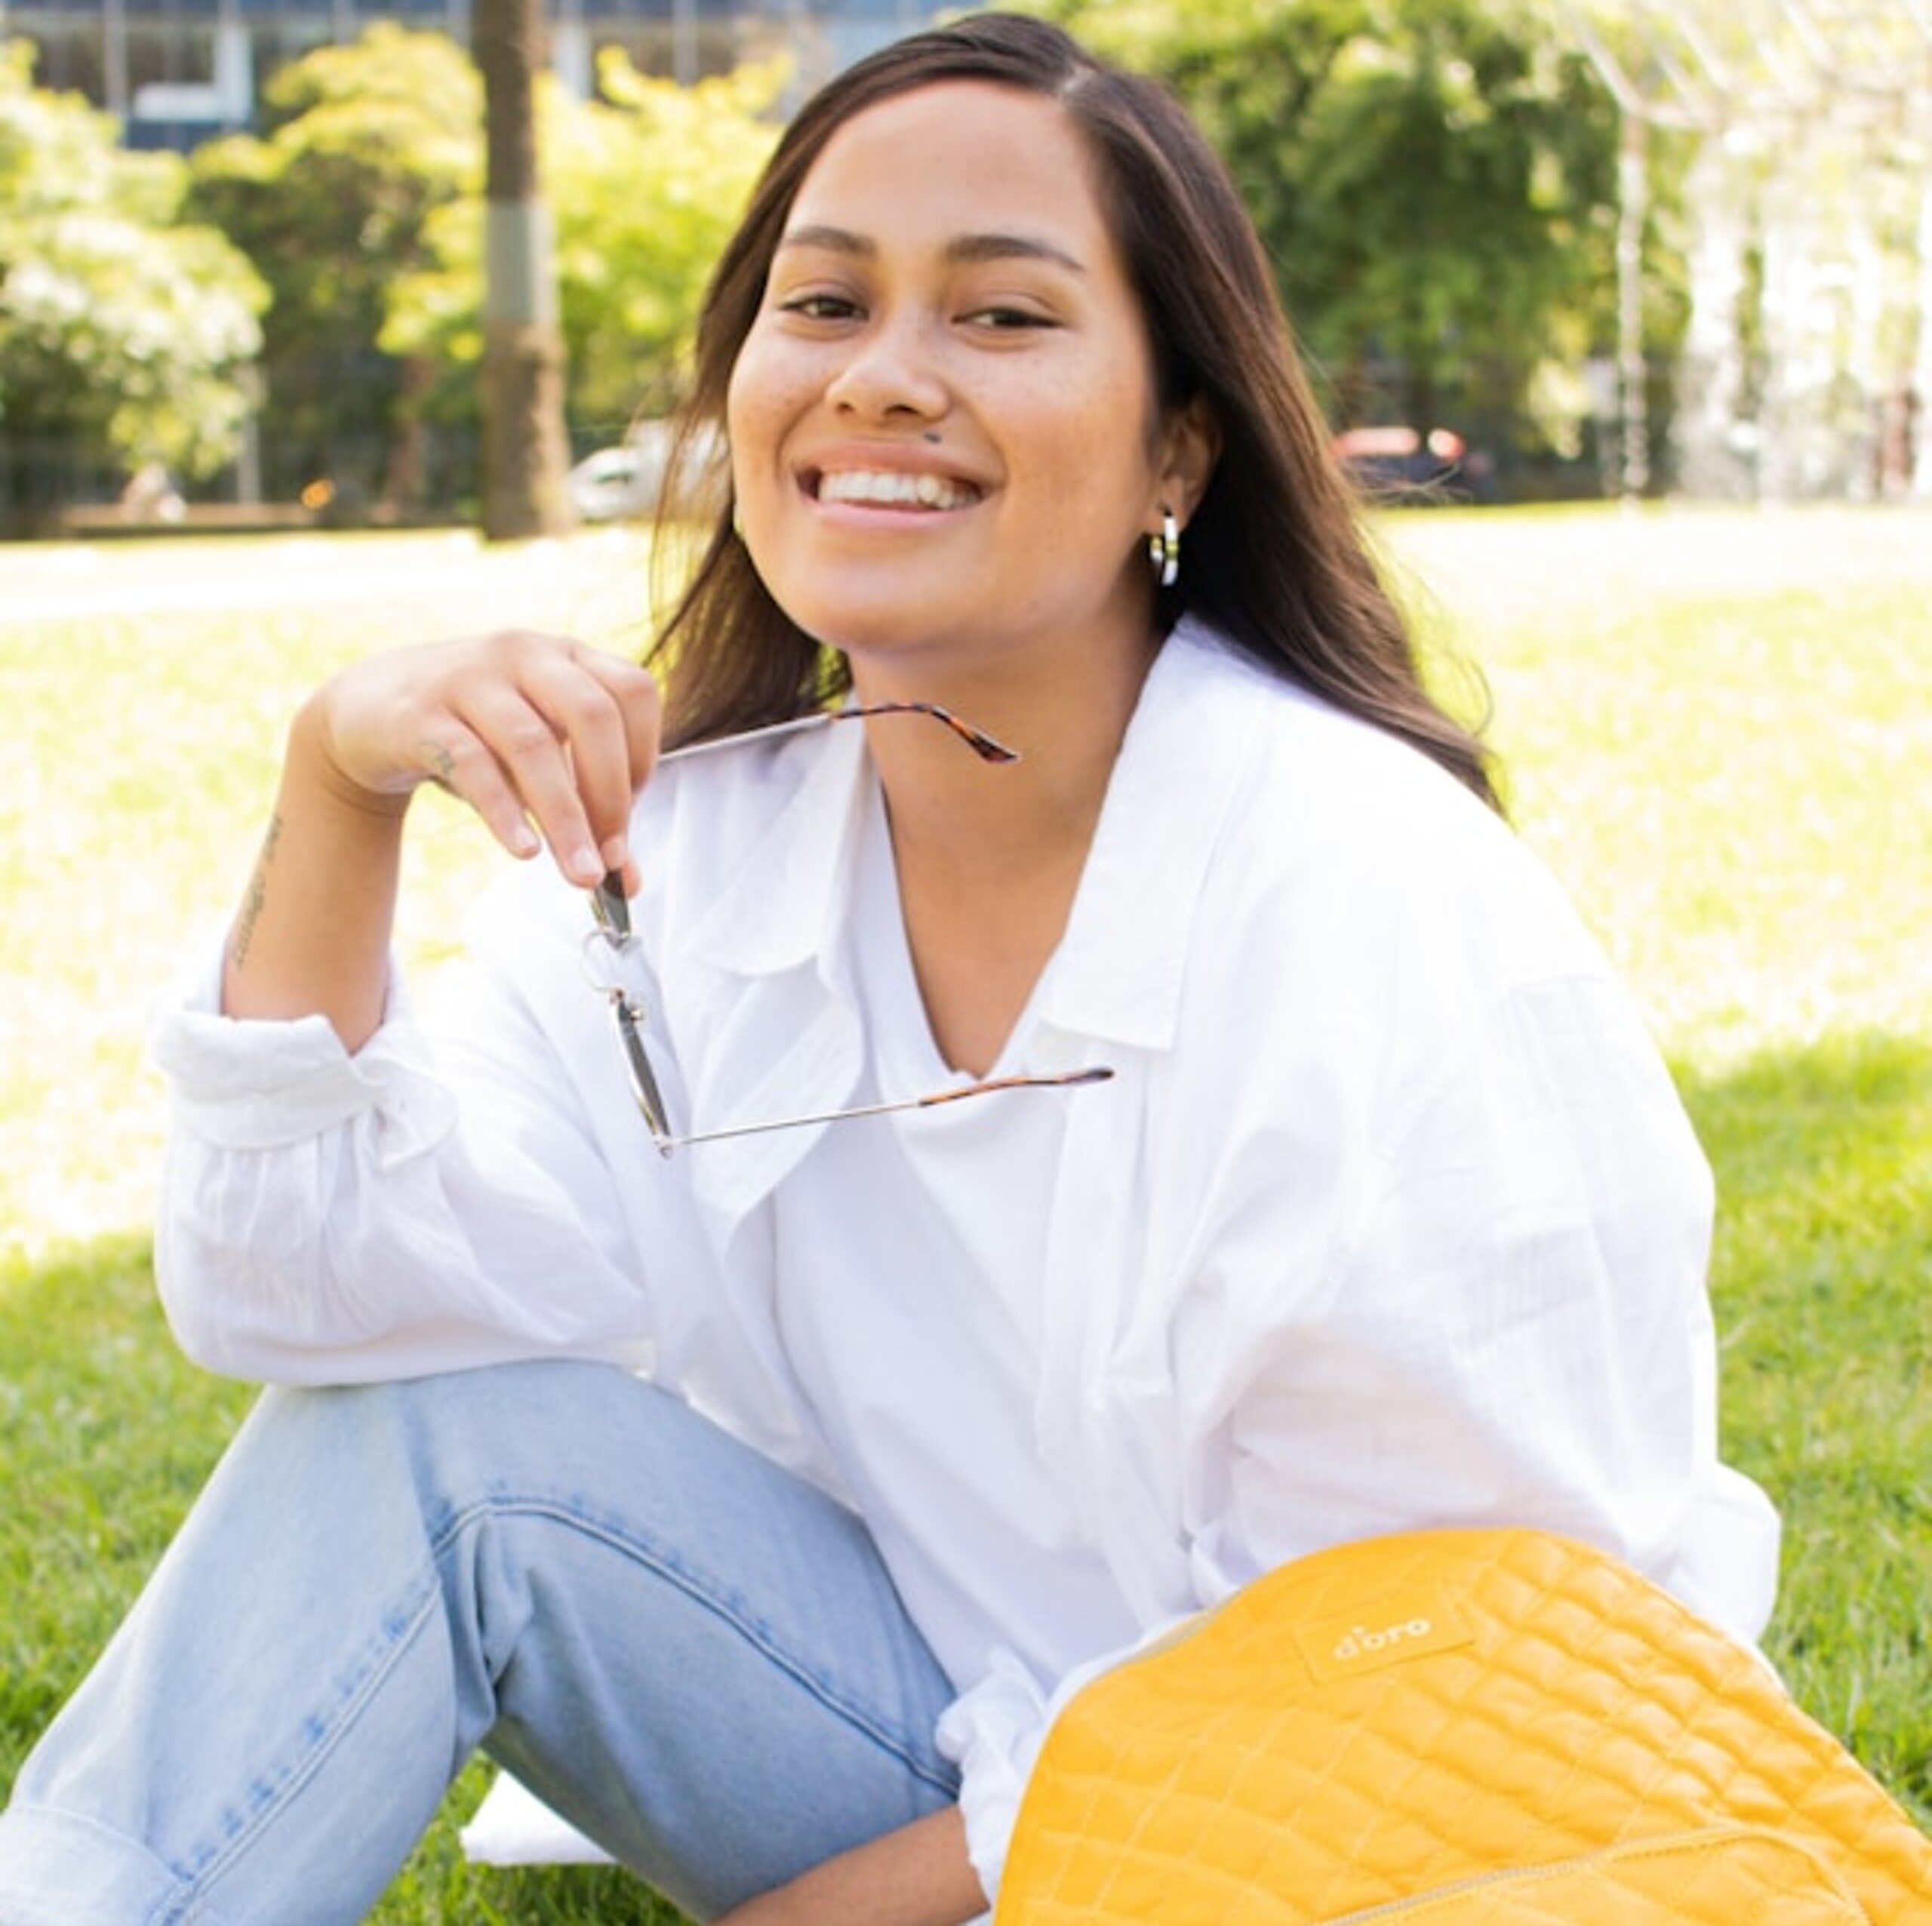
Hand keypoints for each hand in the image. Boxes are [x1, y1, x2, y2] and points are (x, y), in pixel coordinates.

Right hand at [304, 630, 661, 891]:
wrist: (366, 710)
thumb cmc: (473, 733)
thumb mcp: (534, 760)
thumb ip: (583, 811)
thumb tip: (628, 881)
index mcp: (566, 656)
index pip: (632, 692)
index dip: (644, 756)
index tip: (627, 816)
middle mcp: (523, 654)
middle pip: (592, 715)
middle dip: (611, 796)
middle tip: (611, 858)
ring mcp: (469, 677)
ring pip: (532, 745)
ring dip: (565, 817)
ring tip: (581, 874)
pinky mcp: (420, 714)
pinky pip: (472, 763)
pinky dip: (505, 812)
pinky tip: (524, 850)